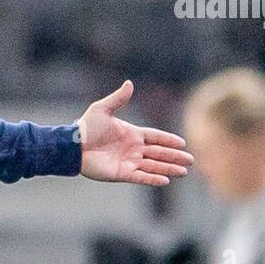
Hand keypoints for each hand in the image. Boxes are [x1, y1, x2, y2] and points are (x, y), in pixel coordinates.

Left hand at [76, 80, 192, 186]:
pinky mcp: (121, 174)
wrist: (73, 146)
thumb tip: (129, 83)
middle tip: (191, 160)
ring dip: (168, 169)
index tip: (183, 143)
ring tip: (184, 172)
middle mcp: (133, 149)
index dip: (169, 140)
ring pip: (153, 166)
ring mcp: (128, 162)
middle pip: (159, 153)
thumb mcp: (102, 109)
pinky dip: (153, 179)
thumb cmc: (86, 127)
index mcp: (132, 134)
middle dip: (175, 157)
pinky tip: (165, 180)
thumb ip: (118, 98)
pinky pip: (141, 177)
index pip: (156, 137)